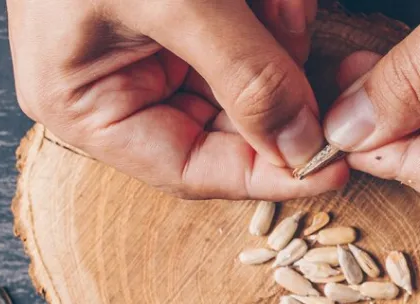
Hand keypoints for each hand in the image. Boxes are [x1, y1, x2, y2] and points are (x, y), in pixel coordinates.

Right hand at [7, 0, 346, 199]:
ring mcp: (153, 44)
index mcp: (86, 106)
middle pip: (227, 120)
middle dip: (278, 80)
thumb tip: (302, 148)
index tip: (333, 165)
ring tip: (280, 0)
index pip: (188, 167)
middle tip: (318, 50)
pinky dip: (273, 7)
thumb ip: (244, 76)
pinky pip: (248, 27)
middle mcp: (116, 85)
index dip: (263, 170)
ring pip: (248, 70)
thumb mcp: (174, 0)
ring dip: (279, 30)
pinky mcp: (187, 9)